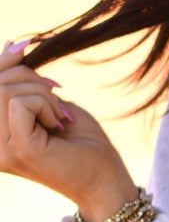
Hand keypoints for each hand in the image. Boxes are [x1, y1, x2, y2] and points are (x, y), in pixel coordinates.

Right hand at [0, 38, 137, 221]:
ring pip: (4, 91)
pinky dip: (45, 104)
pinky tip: (58, 123)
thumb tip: (13, 43)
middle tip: (57, 99)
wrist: (105, 179)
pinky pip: (20, 103)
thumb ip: (23, 81)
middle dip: (29, 78)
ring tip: (59, 115)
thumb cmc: (80, 141)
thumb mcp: (47, 102)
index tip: (25, 46)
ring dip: (41, 94)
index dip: (2, 61)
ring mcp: (0, 149)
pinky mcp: (18, 149)